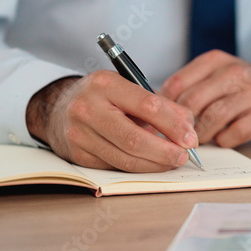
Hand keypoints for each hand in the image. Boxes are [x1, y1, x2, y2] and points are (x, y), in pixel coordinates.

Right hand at [25, 71, 197, 171]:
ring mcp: (79, 133)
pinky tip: (152, 164)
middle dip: (165, 151)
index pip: (148, 106)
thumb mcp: (129, 89)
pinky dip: (138, 167)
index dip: (173, 125)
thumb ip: (161, 104)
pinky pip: (115, 166)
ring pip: (125, 157)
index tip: (191, 137)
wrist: (59, 107)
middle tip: (184, 156)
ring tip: (172, 161)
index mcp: (105, 83)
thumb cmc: (103, 97)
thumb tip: (189, 126)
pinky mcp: (78, 155)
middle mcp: (88, 107)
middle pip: (134, 138)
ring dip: (154, 164)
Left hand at [160, 50, 250, 146]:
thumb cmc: (243, 89)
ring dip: (202, 134)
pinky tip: (223, 140)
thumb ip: (190, 88)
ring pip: (214, 117)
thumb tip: (155, 111)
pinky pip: (236, 132)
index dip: (164, 107)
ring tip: (200, 140)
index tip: (159, 123)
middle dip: (182, 124)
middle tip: (177, 137)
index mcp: (216, 61)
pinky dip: (224, 141)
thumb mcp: (217, 77)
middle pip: (193, 101)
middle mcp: (235, 72)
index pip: (178, 83)